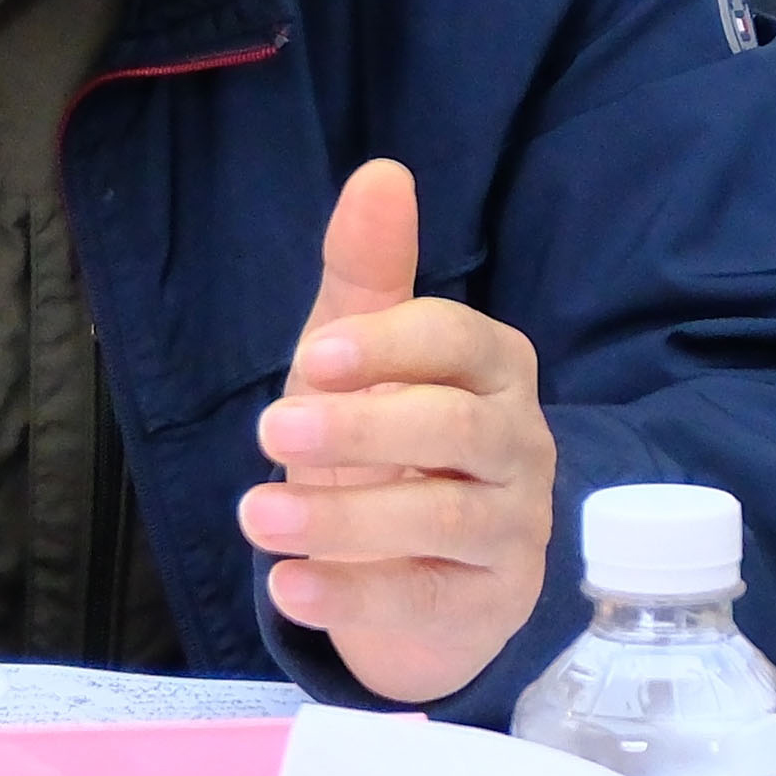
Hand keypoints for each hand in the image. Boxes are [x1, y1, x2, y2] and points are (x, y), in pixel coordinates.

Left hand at [239, 159, 555, 702]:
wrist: (421, 575)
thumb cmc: (389, 444)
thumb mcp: (362, 357)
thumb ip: (368, 274)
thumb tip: (381, 172)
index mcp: (493, 367)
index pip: (458, 340)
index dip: (389, 346)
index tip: (314, 358)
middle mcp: (519, 443)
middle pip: (454, 428)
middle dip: (362, 428)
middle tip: (270, 430)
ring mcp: (515, 528)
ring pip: (444, 520)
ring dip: (344, 517)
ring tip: (255, 516)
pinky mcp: (493, 603)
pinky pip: (430, 600)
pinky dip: (356, 595)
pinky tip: (290, 586)